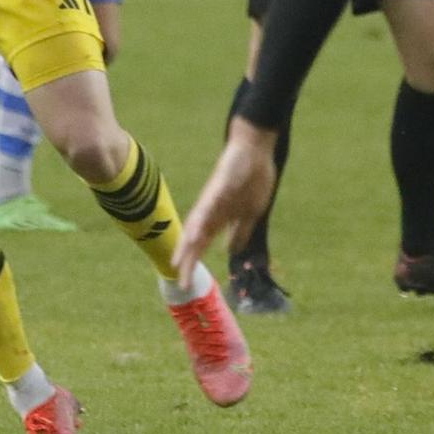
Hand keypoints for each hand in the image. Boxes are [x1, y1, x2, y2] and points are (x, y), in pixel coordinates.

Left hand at [172, 118, 279, 287]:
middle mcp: (211, 210)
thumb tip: (231, 251)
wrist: (255, 149)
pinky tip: (195, 232)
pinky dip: (201, 220)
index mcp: (220, 218)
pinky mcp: (219, 185)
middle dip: (188, 261)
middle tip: (181, 283)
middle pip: (196, 239)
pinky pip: (208, 205)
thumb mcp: (251, 212)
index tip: (187, 283)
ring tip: (178, 262)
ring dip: (188, 244)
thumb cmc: (252, 178)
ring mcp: (213, 198)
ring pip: (196, 225)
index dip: (194, 262)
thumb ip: (240, 231)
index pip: (203, 244)